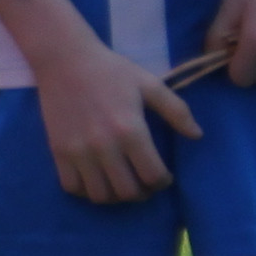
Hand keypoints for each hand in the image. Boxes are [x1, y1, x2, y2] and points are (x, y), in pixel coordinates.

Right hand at [32, 27, 199, 204]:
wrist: (64, 59)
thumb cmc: (110, 70)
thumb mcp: (149, 83)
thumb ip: (176, 110)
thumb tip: (197, 135)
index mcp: (130, 129)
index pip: (152, 175)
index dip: (163, 182)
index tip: (163, 177)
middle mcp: (104, 145)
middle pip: (127, 191)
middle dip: (142, 192)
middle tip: (144, 183)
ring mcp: (78, 151)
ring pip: (100, 195)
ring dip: (115, 196)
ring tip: (121, 184)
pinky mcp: (58, 151)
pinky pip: (72, 187)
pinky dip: (86, 191)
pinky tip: (96, 179)